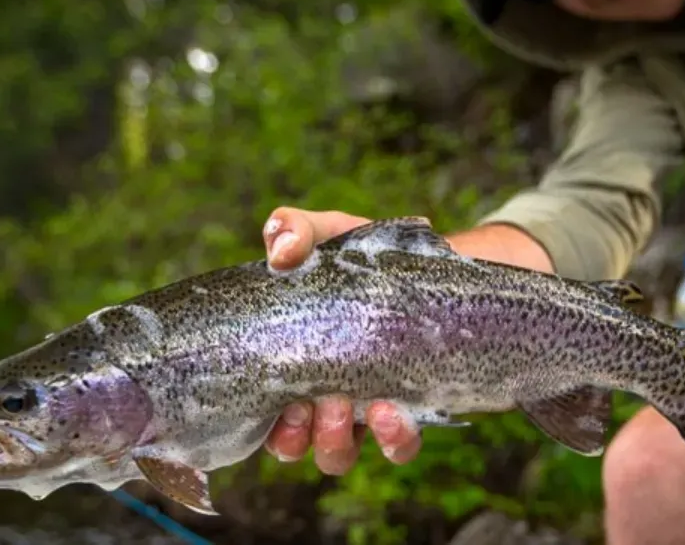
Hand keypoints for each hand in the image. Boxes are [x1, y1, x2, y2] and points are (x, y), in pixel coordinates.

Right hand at [260, 206, 424, 473]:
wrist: (424, 264)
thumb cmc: (360, 257)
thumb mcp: (324, 234)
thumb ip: (293, 229)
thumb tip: (281, 251)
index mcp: (289, 363)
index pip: (259, 410)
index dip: (261, 419)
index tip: (274, 399)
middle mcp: (319, 395)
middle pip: (294, 444)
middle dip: (295, 435)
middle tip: (310, 402)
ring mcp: (361, 409)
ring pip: (336, 455)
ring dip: (333, 442)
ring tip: (344, 406)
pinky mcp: (408, 411)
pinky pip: (397, 447)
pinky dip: (393, 439)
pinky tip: (392, 412)